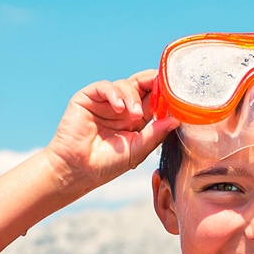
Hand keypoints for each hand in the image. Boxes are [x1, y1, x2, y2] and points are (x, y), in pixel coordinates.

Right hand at [46, 70, 179, 193]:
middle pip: (141, 85)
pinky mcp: (88, 98)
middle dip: (153, 82)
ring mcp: (105, 102)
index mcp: (136, 120)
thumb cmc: (106, 164)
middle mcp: (122, 108)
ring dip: (133, 96)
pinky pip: (104, 87)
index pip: (153, 100)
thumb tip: (175, 120)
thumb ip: (155, 134)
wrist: (78, 170)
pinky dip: (114, 94)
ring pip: (125, 85)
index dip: (164, 94)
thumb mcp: (137, 150)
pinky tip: (119, 108)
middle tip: (161, 86)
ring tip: (135, 114)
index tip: (175, 95)